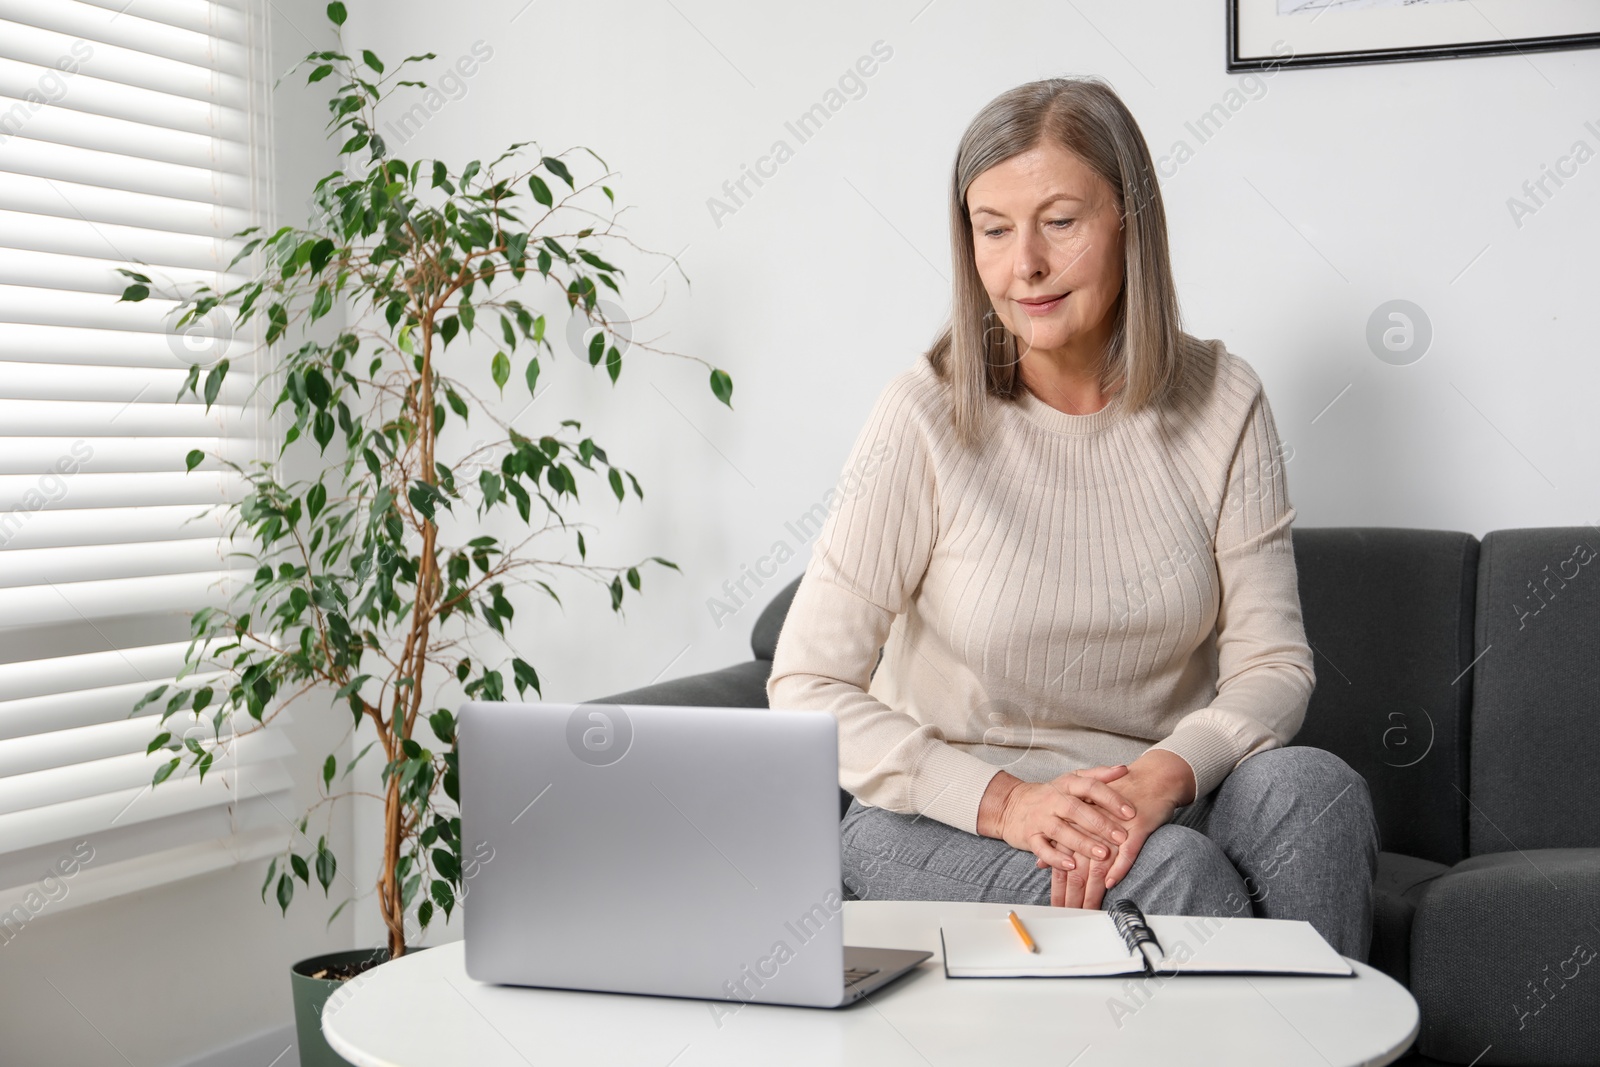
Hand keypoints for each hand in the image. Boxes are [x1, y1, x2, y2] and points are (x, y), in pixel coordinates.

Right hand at [981, 766, 1137, 874]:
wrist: (1013, 805)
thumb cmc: (1052, 795)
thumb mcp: (1072, 780)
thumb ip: (1098, 775)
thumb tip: (1123, 768)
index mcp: (1067, 784)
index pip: (1090, 787)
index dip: (1111, 799)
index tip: (1131, 812)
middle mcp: (1053, 800)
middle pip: (1076, 810)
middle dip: (1100, 824)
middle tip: (1121, 837)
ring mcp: (1040, 819)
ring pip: (1061, 831)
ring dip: (1082, 842)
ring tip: (1103, 854)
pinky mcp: (1030, 837)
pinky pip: (1041, 849)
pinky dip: (1056, 858)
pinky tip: (1072, 866)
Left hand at [1044, 751, 1194, 908]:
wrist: (1149, 779)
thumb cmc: (1115, 801)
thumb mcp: (1083, 821)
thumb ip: (1062, 843)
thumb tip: (1041, 864)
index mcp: (1077, 829)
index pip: (1064, 866)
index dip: (1060, 890)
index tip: (1058, 909)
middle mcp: (1091, 830)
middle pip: (1078, 869)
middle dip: (1074, 897)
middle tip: (1070, 917)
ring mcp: (1114, 829)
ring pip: (1099, 865)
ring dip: (1092, 890)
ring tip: (1088, 910)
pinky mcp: (1136, 827)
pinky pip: (1126, 851)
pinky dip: (1118, 867)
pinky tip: (1111, 882)